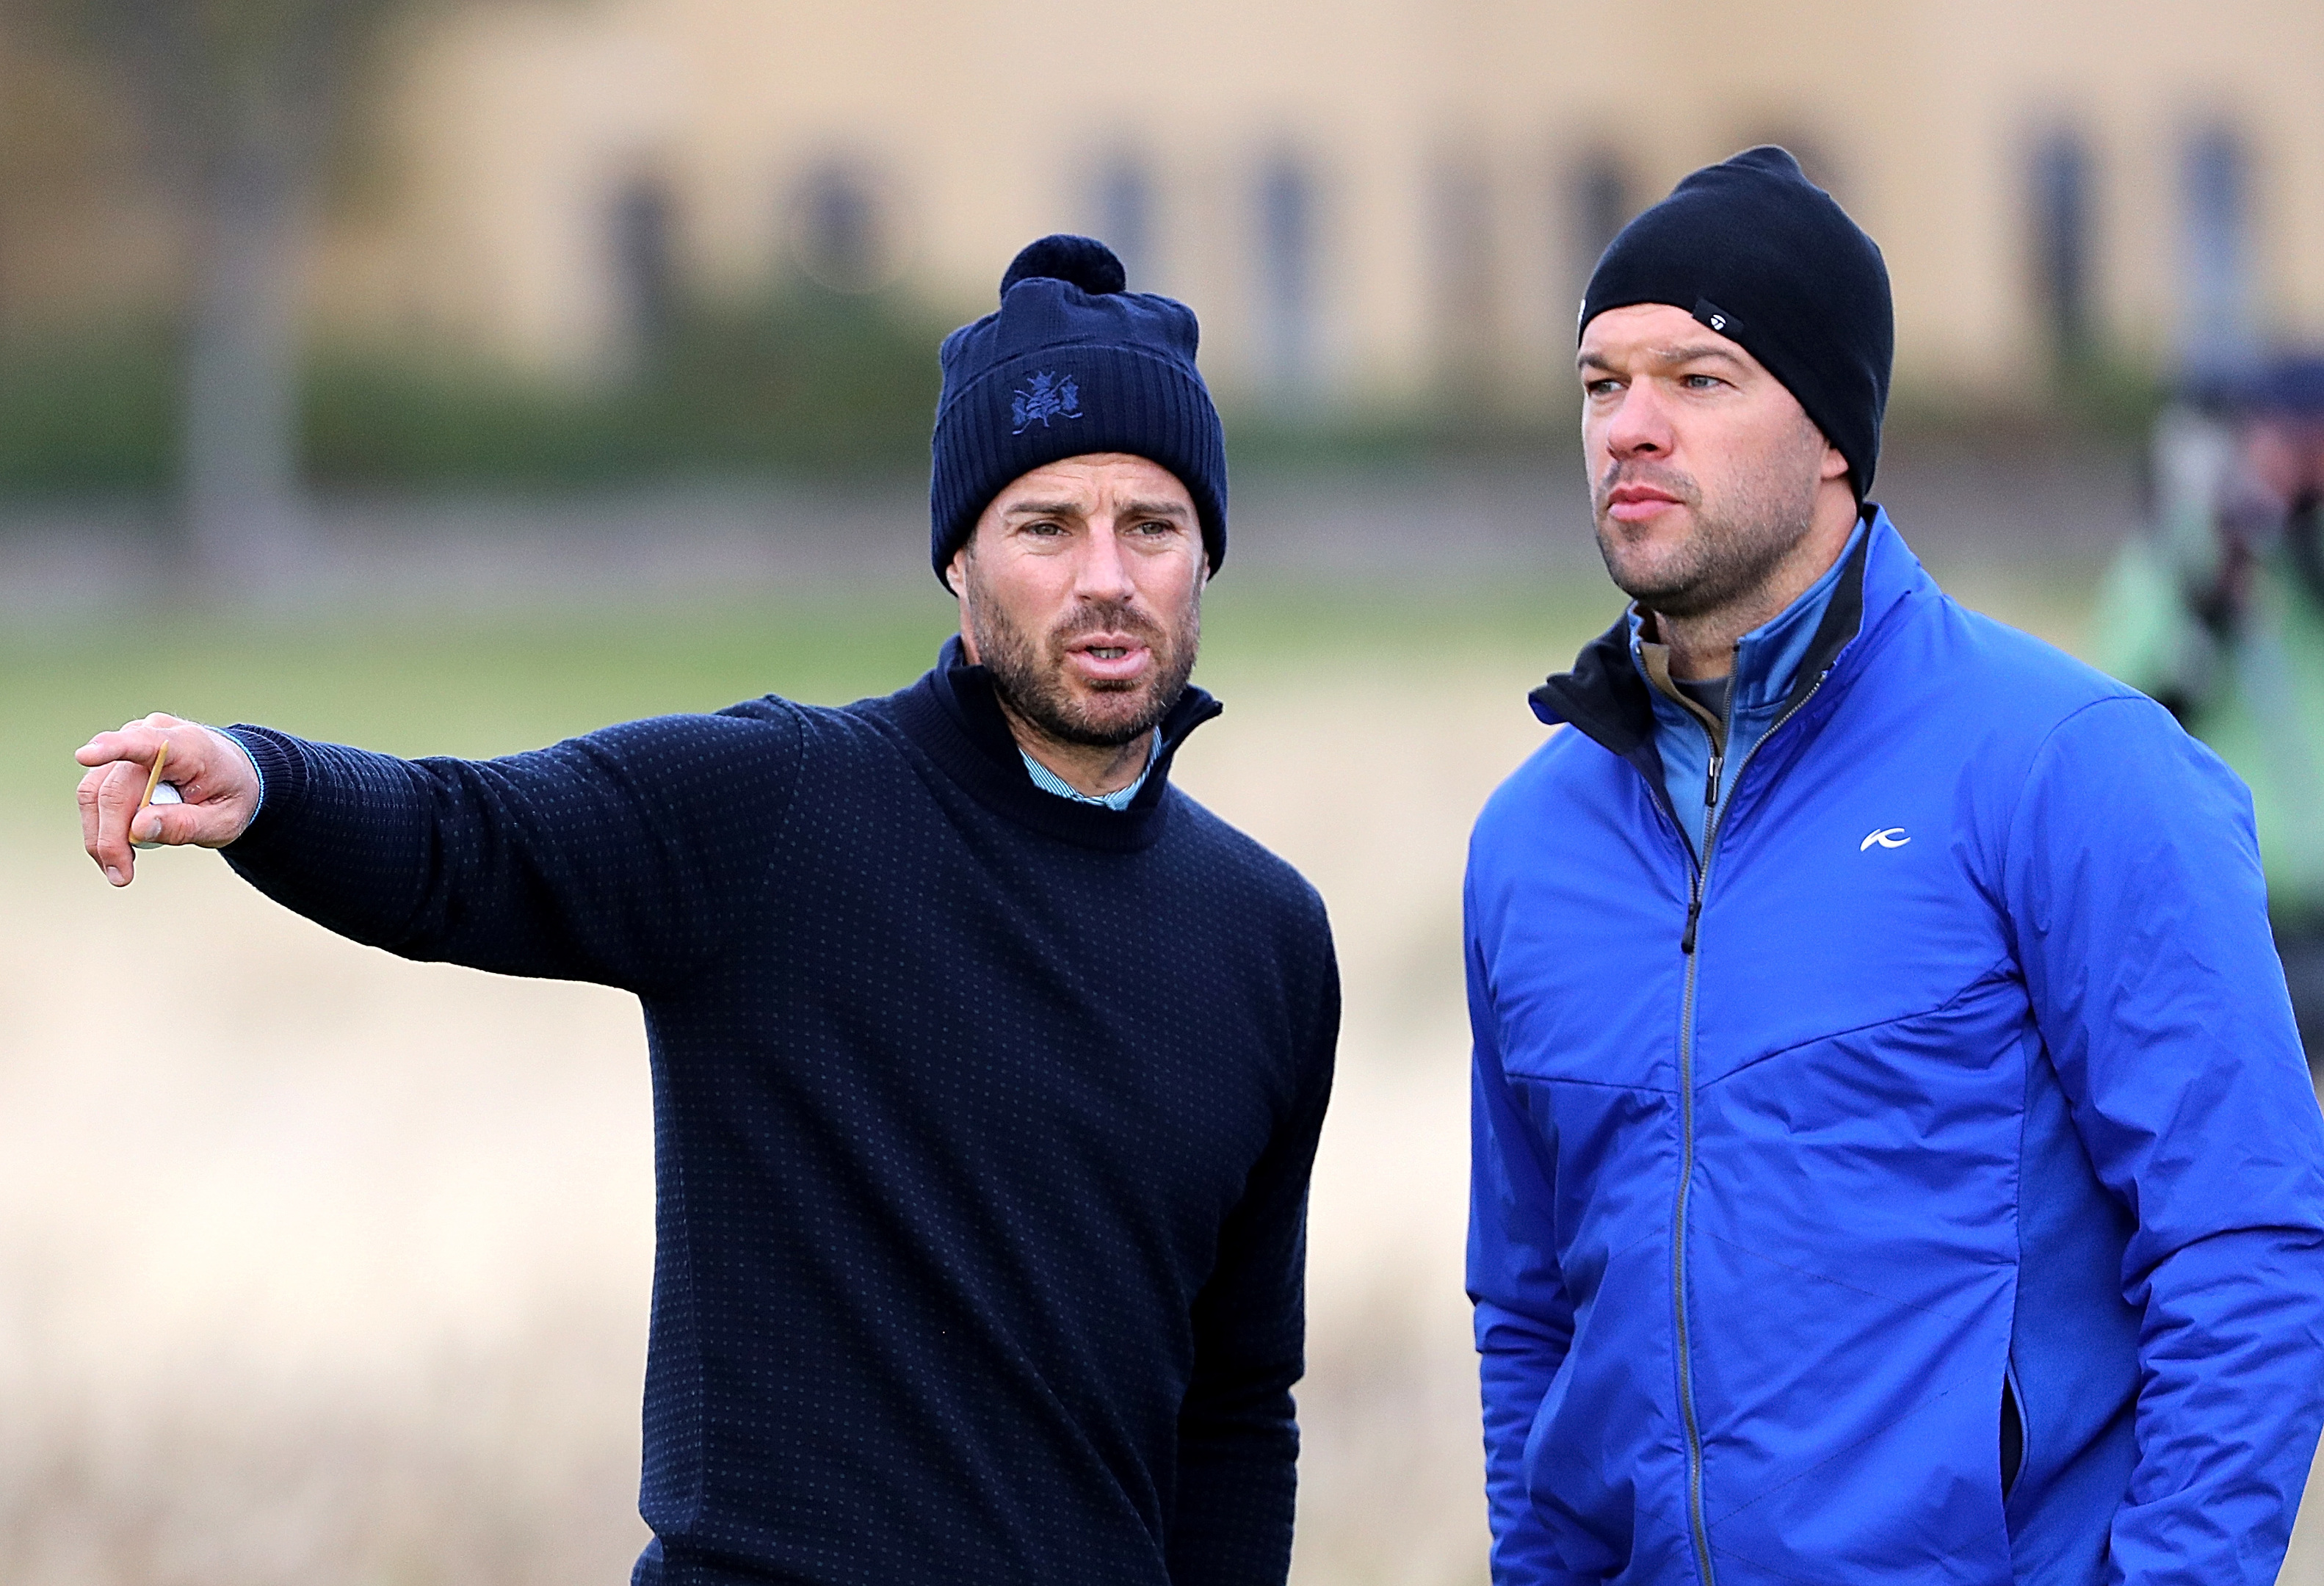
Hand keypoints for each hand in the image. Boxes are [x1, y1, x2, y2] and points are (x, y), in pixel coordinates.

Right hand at [76, 714, 260, 886]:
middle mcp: (151, 734)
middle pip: (114, 788)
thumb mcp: (224, 820)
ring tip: (120, 867)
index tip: (85, 755)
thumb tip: (138, 829)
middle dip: (110, 837)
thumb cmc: (231, 795)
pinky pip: (95, 794)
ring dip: (100, 835)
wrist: (234, 775)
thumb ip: (185, 825)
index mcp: (187, 745)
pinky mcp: (116, 761)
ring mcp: (129, 744)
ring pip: (94, 792)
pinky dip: (101, 825)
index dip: (111, 749)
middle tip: (120, 876)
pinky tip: (117, 849)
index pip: (144, 743)